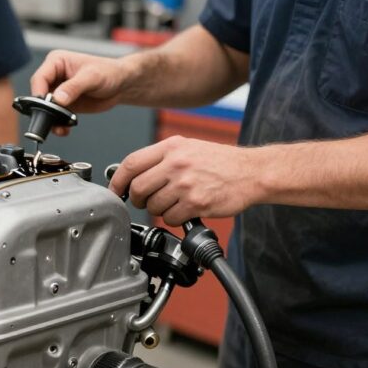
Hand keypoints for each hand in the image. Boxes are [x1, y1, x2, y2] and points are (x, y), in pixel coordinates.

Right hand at [30, 50, 133, 135]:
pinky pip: (55, 116)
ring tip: (60, 127)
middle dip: (44, 109)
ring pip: (45, 108)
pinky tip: (65, 129)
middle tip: (52, 119)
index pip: (40, 78)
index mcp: (57, 62)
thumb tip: (58, 98)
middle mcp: (54, 76)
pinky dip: (58, 125)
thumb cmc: (109, 72)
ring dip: (50, 120)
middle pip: (39, 94)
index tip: (44, 105)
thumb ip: (74, 87)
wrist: (121, 85)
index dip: (39, 92)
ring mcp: (58, 91)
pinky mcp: (64, 104)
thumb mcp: (92, 77)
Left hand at [108, 136, 263, 225]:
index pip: (131, 164)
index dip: (117, 181)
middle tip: (146, 201)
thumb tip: (132, 175)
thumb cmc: (220, 162)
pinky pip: (170, 218)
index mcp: (171, 147)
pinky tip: (185, 211)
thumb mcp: (188, 148)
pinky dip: (174, 219)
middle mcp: (176, 163)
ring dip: (159, 210)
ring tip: (173, 203)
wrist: (252, 172)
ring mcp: (185, 183)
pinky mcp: (196, 203)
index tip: (115, 191)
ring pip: (153, 206)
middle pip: (138, 188)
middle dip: (138, 200)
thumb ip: (160, 159)